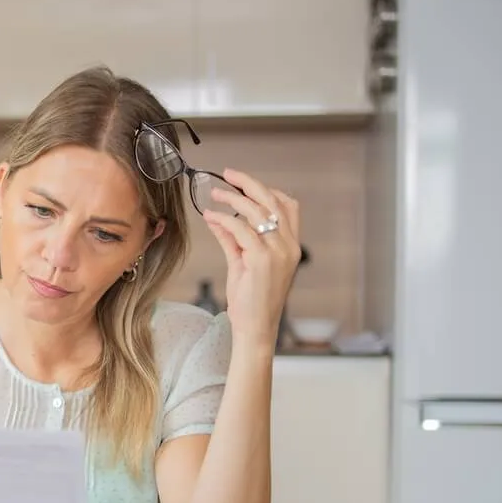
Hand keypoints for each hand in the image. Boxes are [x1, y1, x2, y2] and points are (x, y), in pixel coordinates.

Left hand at [201, 168, 302, 351]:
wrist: (255, 328)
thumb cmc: (251, 300)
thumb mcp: (242, 263)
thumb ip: (232, 240)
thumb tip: (218, 218)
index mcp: (290, 246)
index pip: (288, 205)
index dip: (267, 189)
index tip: (243, 182)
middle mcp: (288, 246)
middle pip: (273, 200)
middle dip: (250, 183)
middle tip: (228, 174)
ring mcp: (277, 252)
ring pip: (257, 211)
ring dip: (233, 198)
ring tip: (215, 194)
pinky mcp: (261, 260)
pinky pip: (241, 229)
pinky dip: (224, 219)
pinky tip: (211, 217)